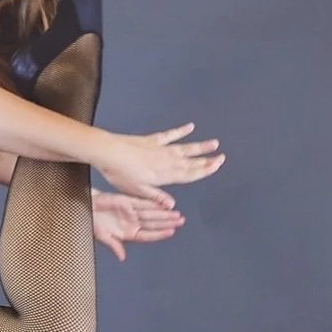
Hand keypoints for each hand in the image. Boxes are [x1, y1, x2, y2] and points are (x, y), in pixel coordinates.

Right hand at [91, 189, 184, 261]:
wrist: (86, 206)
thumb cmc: (93, 222)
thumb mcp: (103, 236)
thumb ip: (114, 246)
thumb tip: (122, 258)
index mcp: (128, 233)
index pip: (147, 235)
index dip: (159, 234)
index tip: (171, 232)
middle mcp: (133, 223)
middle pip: (153, 224)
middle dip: (167, 222)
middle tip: (181, 221)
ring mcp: (132, 212)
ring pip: (151, 213)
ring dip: (164, 214)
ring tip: (177, 214)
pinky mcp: (129, 201)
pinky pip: (144, 202)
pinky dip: (154, 203)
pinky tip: (164, 204)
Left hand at [93, 123, 224, 205]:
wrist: (109, 152)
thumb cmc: (121, 174)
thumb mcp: (137, 191)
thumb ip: (156, 197)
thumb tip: (172, 205)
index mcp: (164, 176)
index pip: (189, 174)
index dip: (204, 171)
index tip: (217, 166)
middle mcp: (167, 161)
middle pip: (191, 161)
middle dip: (207, 160)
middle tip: (222, 157)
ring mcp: (160, 149)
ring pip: (185, 147)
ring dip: (200, 146)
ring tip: (214, 143)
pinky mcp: (152, 140)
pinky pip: (170, 135)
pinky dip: (181, 131)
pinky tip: (191, 127)